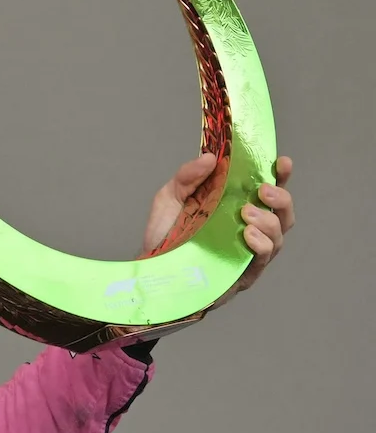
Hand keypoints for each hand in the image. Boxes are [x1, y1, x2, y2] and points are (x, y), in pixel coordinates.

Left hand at [143, 152, 294, 299]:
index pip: (268, 192)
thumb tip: (210, 158)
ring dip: (268, 221)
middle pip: (283, 214)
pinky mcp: (243, 274)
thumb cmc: (164, 233)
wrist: (150, 266)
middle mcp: (249, 229)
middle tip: (263, 191)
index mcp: (236, 207)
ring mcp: (248, 253)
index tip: (283, 163)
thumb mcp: (170, 197)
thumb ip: (188, 176)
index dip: (281, 176)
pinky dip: (260, 244)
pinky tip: (247, 235)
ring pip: (278, 237)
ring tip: (246, 213)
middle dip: (281, 199)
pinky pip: (263, 258)